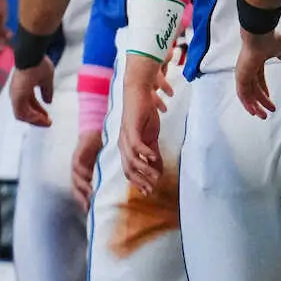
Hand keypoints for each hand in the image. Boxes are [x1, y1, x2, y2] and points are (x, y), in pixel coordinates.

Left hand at [10, 57, 55, 126]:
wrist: (32, 56)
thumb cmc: (39, 64)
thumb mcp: (46, 79)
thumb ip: (47, 91)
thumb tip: (49, 101)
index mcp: (24, 89)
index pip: (30, 104)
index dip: (39, 111)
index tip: (48, 116)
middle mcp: (17, 94)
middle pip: (25, 112)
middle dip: (37, 119)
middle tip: (48, 123)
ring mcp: (16, 96)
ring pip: (23, 115)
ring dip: (35, 120)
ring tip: (46, 122)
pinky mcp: (16, 97)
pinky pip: (22, 113)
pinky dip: (31, 117)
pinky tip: (41, 118)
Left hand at [70, 130, 103, 211]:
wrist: (95, 128)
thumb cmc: (101, 145)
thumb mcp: (104, 161)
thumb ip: (108, 171)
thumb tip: (118, 183)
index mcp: (84, 173)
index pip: (82, 191)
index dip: (85, 201)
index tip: (91, 210)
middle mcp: (77, 171)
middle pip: (76, 189)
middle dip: (82, 198)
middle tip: (90, 206)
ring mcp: (76, 164)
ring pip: (76, 180)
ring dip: (83, 188)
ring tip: (92, 193)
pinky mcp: (76, 156)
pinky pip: (78, 168)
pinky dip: (84, 175)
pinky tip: (90, 178)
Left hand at [119, 55, 173, 196]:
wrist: (139, 89)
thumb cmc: (145, 110)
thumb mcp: (152, 134)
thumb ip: (154, 150)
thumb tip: (158, 165)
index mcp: (127, 146)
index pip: (130, 169)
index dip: (138, 181)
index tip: (149, 191)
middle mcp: (123, 143)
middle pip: (128, 169)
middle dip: (140, 181)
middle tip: (150, 190)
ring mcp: (126, 136)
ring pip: (131, 160)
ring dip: (144, 170)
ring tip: (155, 177)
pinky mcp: (131, 128)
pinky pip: (136, 144)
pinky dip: (145, 153)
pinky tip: (154, 157)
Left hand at [235, 30, 280, 118]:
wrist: (260, 33)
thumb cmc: (268, 38)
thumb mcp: (279, 48)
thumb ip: (280, 54)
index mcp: (255, 64)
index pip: (258, 82)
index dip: (263, 92)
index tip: (269, 100)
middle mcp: (247, 70)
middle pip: (253, 91)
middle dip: (260, 102)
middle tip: (266, 113)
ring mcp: (243, 73)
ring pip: (246, 94)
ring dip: (254, 106)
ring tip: (262, 116)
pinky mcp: (241, 76)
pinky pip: (242, 93)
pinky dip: (247, 103)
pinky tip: (253, 111)